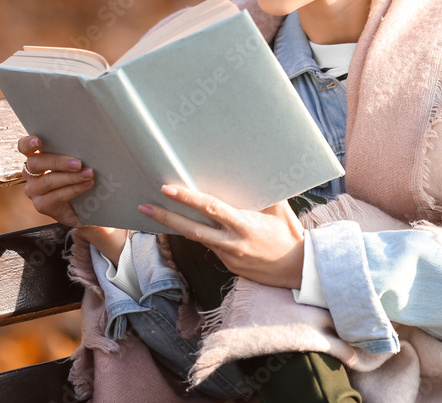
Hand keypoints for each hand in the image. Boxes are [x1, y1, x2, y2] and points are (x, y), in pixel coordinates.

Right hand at [17, 135, 128, 264]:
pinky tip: (87, 185)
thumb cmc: (81, 176)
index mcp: (37, 158)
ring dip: (71, 177)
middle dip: (58, 162)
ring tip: (89, 174)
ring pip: (48, 181)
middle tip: (79, 163)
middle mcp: (31, 174)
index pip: (24, 147)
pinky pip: (57, 196)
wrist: (86, 207)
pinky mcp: (42, 205)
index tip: (39, 141)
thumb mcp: (76, 162)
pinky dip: (74, 189)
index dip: (28, 143)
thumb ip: (74, 153)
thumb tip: (87, 143)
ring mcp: (34, 190)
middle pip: (36, 163)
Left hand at [140, 185, 304, 288]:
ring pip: (196, 239)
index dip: (188, 199)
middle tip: (144, 206)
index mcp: (245, 225)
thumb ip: (265, 193)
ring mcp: (228, 256)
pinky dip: (197, 235)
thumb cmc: (290, 235)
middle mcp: (232, 242)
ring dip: (175, 226)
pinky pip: (209, 246)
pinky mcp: (228, 265)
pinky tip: (185, 225)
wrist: (298, 270)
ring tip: (154, 214)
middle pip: (192, 229)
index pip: (211, 209)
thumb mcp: (280, 210)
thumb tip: (254, 171)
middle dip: (167, 217)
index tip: (168, 190)